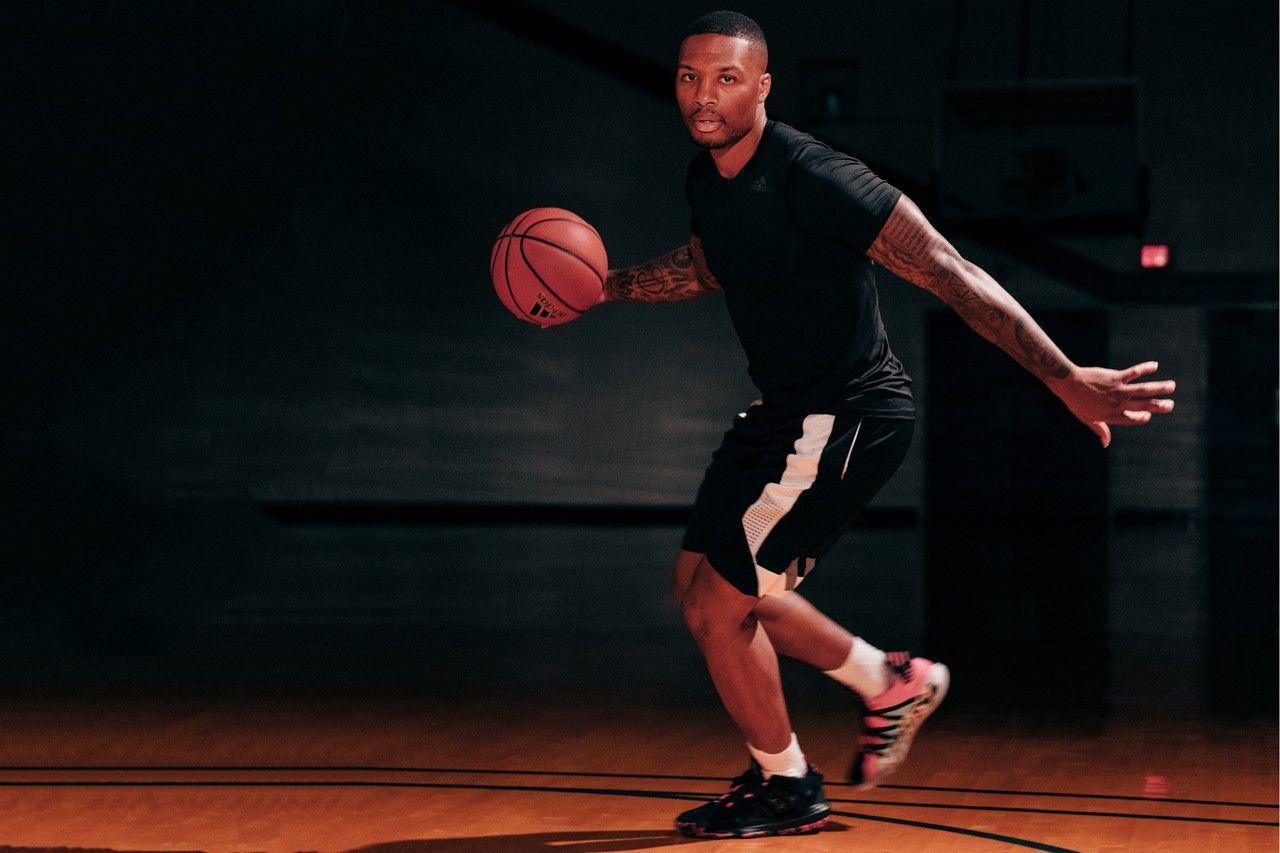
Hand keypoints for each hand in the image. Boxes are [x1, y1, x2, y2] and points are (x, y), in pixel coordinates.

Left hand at [1048, 361, 1175, 447]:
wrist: (1068, 384)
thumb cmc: (1076, 402)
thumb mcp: (1087, 419)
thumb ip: (1100, 430)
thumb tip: (1105, 444)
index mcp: (1112, 416)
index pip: (1133, 420)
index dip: (1142, 418)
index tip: (1147, 415)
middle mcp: (1118, 404)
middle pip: (1144, 406)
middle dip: (1158, 406)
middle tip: (1170, 405)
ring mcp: (1118, 391)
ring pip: (1143, 390)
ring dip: (1159, 388)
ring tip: (1172, 386)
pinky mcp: (1116, 377)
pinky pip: (1134, 372)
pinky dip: (1145, 368)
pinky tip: (1155, 365)